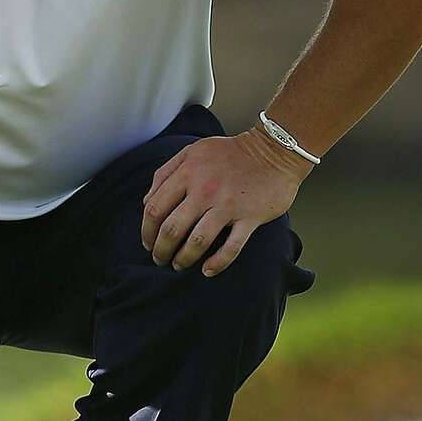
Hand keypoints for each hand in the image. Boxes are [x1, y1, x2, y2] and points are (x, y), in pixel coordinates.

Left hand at [141, 129, 310, 276]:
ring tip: (179, 265)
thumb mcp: (192, 151)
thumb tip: (146, 201)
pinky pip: (231, 247)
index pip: (155, 209)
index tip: (148, 242)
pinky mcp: (250, 217)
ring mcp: (228, 205)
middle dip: (161, 250)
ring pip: (197, 242)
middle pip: (171, 230)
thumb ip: (165, 172)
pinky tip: (207, 270)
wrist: (275, 150)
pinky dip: (217, 263)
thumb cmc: (230, 152)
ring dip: (183, 259)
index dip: (147, 231)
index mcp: (188, 173)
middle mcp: (204, 190)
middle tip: (160, 259)